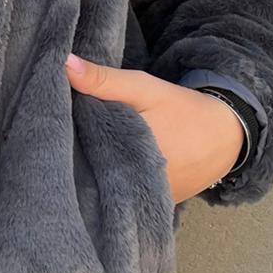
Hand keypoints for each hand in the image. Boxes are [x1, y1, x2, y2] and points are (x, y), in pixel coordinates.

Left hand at [64, 54, 245, 203]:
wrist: (225, 136)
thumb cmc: (180, 109)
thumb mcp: (142, 87)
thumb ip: (103, 80)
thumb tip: (64, 64)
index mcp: (127, 157)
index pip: (78, 155)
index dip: (61, 142)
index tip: (47, 128)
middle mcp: (134, 187)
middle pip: (90, 175)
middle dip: (74, 160)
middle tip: (55, 141)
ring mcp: (144, 201)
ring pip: (105, 188)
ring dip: (91, 174)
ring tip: (73, 156)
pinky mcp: (153, 207)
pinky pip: (124, 198)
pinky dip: (112, 184)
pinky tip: (100, 169)